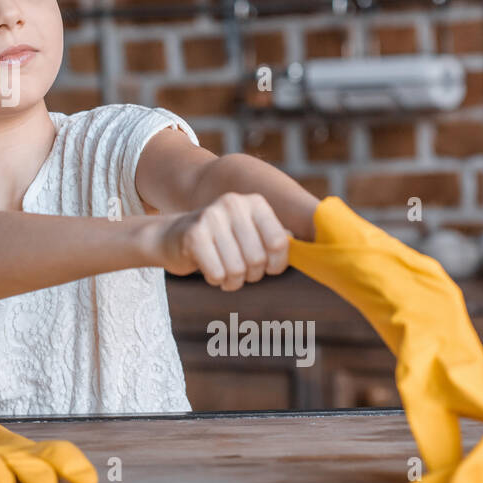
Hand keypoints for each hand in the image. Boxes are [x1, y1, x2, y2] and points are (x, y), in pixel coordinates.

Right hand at [153, 192, 290, 289]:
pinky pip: (218, 273)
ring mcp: (211, 216)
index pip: (279, 243)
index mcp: (254, 202)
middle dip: (250, 275)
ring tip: (224, 272)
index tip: (267, 268)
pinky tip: (209, 269)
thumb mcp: (249, 232)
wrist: (171, 237)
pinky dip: (216, 279)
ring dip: (232, 281)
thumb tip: (310, 247)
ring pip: (237, 270)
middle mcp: (234, 204)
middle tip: (239, 271)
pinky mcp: (193, 234)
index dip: (276, 265)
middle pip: (257, 260)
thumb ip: (276, 237)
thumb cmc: (220, 241)